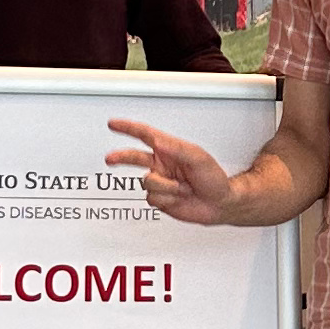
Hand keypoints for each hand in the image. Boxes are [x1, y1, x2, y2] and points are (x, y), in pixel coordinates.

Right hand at [104, 120, 239, 224]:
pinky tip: (179, 198)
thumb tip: (159, 142)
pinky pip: (152, 198)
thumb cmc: (213, 178)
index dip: (128, 128)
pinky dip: (167, 199)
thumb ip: (177, 149)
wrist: (219, 204)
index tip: (113, 124)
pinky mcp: (159, 199)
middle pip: (134, 157)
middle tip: (110, 158)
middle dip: (121, 157)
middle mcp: (161, 164)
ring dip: (166, 187)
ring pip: (146, 182)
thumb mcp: (198, 158)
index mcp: (169, 150)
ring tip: (182, 188)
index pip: (145, 135)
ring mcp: (160, 182)